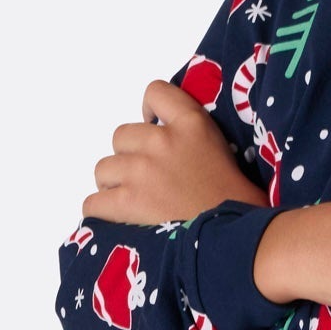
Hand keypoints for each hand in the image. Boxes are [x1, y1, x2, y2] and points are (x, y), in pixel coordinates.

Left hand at [82, 80, 266, 224]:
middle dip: (130, 156)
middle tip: (148, 178)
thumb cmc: (237, 201)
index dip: (150, 111)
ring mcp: (141, 172)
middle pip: (121, 136)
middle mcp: (162, 141)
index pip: (156, 92)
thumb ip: (194, 136)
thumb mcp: (224, 150)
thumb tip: (170, 140)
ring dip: (114, 184)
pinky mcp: (127, 203)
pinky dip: (101, 211)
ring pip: (103, 169)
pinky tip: (117, 218)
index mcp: (192, 124)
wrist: (236, 237)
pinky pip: (93, 202)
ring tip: (134, 200)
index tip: (154, 127)